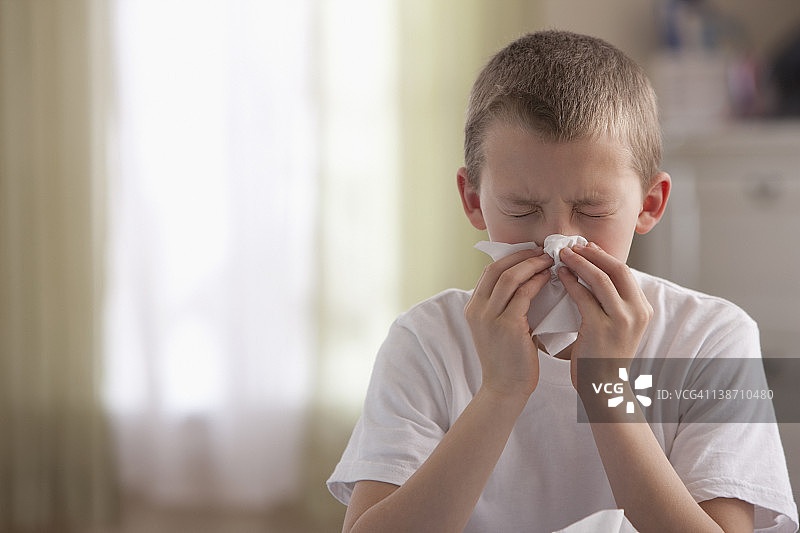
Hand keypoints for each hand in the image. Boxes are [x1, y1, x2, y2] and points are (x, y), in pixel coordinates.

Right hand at [465, 249, 553, 399]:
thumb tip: (527, 279)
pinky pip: (523, 294)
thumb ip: (505, 305)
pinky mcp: (507, 326)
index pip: (489, 271)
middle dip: (521, 256)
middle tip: (542, 251)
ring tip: (549, 261)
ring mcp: (489, 318)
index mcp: (472, 308)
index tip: (530, 252)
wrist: (505, 388)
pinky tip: (549, 278)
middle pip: (497, 269)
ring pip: (510, 278)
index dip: (510, 257)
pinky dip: (537, 282)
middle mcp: (477, 310)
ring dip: (531, 265)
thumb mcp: (498, 327)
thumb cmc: (508, 358)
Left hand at [556, 242, 652, 392]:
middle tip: (572, 246)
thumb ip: (610, 302)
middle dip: (593, 254)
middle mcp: (637, 312)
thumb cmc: (603, 356)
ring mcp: (621, 320)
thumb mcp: (616, 325)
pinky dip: (570, 282)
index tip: (586, 247)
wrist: (604, 388)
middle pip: (616, 269)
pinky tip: (559, 275)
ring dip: (580, 263)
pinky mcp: (601, 328)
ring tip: (562, 255)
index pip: (625, 272)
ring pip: (600, 279)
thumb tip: (593, 272)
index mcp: (643, 308)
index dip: (604, 256)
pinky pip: (583, 296)